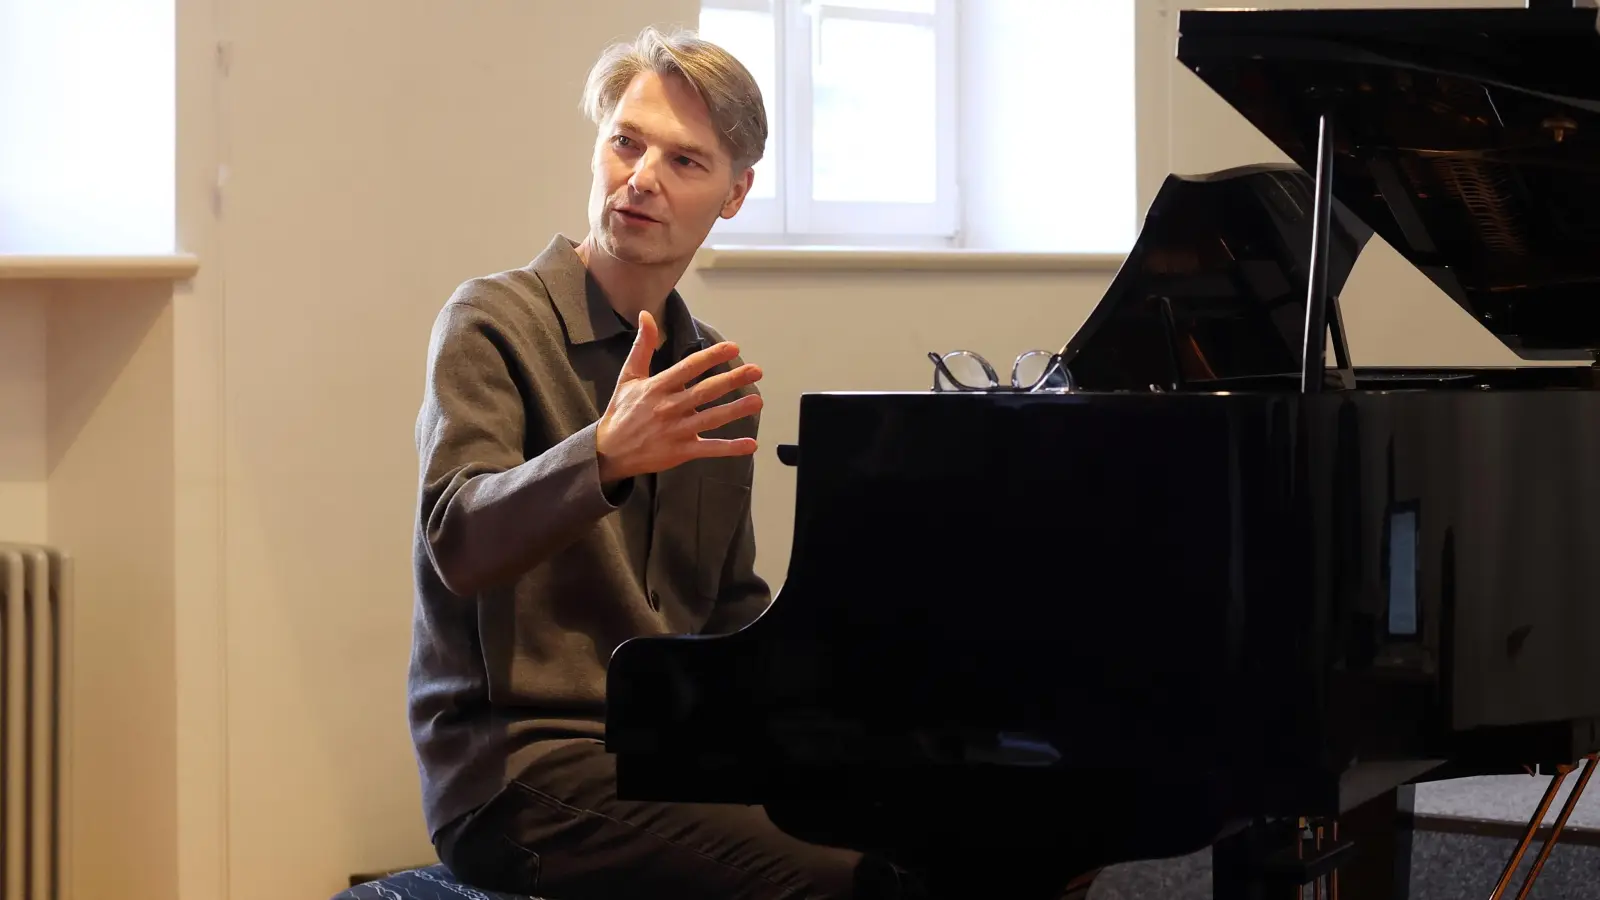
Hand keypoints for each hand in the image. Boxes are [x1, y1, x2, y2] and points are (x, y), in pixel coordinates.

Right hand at [595, 310, 763, 483]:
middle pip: (705, 391)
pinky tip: (750, 444)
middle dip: (732, 379)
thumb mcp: (628, 376)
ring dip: (735, 410)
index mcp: (657, 386)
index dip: (711, 356)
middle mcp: (668, 407)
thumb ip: (642, 346)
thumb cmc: (622, 411)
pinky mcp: (680, 451)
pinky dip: (730, 448)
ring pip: (710, 418)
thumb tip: (646, 315)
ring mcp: (675, 431)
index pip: (689, 367)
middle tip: (756, 370)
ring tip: (757, 400)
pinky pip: (708, 449)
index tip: (733, 347)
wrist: (609, 451)